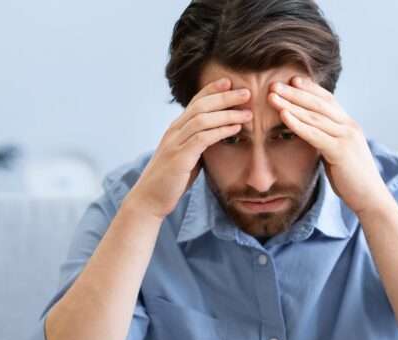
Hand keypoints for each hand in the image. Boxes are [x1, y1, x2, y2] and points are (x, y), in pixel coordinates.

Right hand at [127, 78, 251, 218]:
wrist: (150, 199)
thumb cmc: (171, 179)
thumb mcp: (187, 156)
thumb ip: (200, 144)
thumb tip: (219, 137)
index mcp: (176, 129)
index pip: (195, 102)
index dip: (212, 89)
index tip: (230, 81)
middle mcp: (174, 131)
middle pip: (201, 105)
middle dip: (225, 96)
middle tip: (246, 91)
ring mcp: (175, 143)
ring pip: (202, 119)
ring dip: (227, 113)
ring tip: (248, 112)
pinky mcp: (179, 157)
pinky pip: (202, 138)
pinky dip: (221, 131)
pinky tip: (236, 128)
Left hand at [268, 76, 391, 215]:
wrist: (370, 198)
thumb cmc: (352, 179)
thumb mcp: (338, 154)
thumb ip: (327, 141)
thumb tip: (311, 135)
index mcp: (349, 126)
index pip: (328, 100)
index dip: (310, 89)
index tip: (292, 80)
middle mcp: (349, 127)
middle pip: (319, 103)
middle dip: (295, 92)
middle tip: (274, 84)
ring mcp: (346, 137)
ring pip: (314, 116)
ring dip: (291, 104)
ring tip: (272, 96)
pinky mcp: (341, 150)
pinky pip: (315, 134)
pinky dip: (297, 124)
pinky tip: (283, 115)